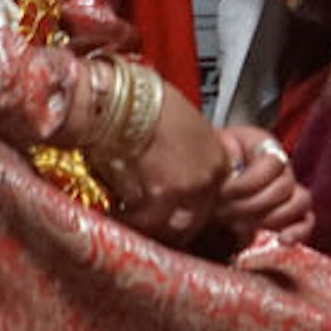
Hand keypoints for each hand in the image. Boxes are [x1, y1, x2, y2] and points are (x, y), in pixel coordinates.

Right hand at [104, 78, 233, 246]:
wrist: (128, 100)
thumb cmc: (150, 104)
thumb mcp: (185, 130)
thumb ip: (189, 158)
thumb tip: (175, 173)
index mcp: (218, 161)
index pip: (212, 202)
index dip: (188, 210)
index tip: (170, 214)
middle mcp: (209, 180)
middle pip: (194, 221)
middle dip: (169, 226)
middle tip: (147, 225)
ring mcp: (187, 192)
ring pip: (170, 230)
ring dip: (149, 229)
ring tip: (128, 225)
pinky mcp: (159, 199)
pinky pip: (143, 225)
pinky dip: (127, 223)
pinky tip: (113, 216)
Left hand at [210, 123, 313, 250]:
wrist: (200, 182)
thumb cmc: (204, 169)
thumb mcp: (209, 158)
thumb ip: (220, 165)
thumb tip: (226, 182)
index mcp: (263, 145)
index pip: (272, 163)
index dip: (247, 182)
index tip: (220, 194)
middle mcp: (282, 166)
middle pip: (284, 186)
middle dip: (251, 204)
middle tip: (224, 214)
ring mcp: (289, 190)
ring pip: (300, 201)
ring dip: (273, 217)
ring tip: (242, 226)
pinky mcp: (290, 214)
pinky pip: (306, 221)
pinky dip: (298, 231)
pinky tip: (283, 240)